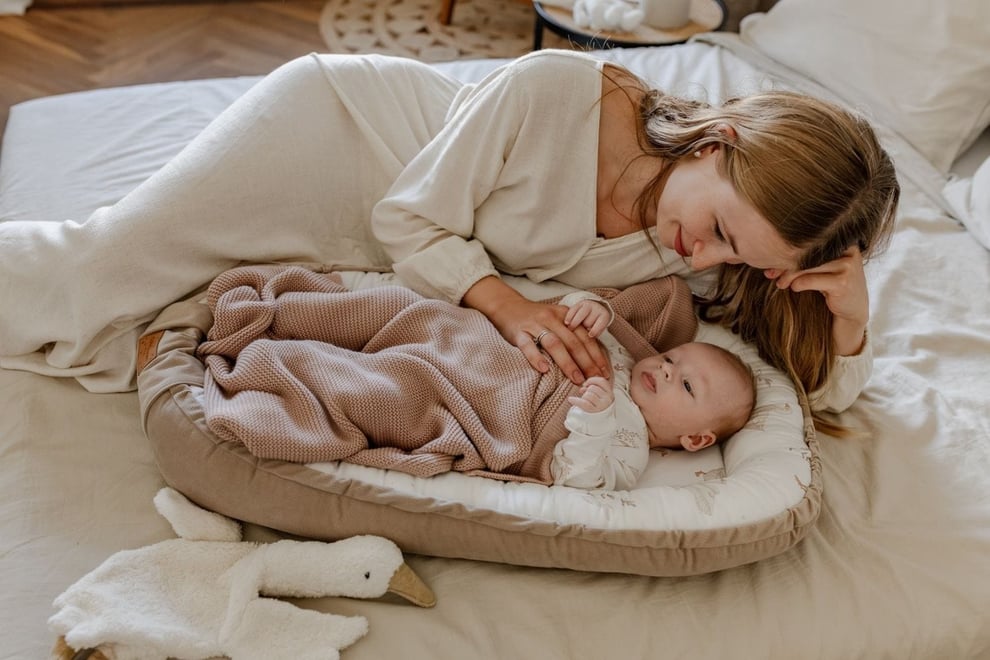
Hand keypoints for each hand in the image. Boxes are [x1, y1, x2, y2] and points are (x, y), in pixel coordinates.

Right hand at [461, 277, 609, 383]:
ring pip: (554, 344)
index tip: (604, 371)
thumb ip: (573, 332)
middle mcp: (551, 319)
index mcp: (565, 316)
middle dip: (586, 362)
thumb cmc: (537, 318)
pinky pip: (528, 346)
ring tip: (577, 378)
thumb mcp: (558, 319)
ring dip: (567, 363)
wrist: (508, 306)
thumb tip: (594, 355)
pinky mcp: (518, 333)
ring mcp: (534, 325)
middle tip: (595, 379)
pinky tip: (544, 370)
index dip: (596, 355)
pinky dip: (536, 358)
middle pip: (573, 342)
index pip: (584, 336)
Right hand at [564, 299, 610, 337]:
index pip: (601, 323)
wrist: (594, 310)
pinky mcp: (579, 303)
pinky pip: (573, 310)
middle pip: (589, 321)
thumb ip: (593, 334)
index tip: (590, 335)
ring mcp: (588, 305)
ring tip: (570, 329)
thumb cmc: (595, 324)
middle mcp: (597, 309)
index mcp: (604, 316)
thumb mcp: (598, 329)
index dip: (595, 330)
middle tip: (579, 333)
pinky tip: (566, 323)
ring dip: (575, 323)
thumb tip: (586, 342)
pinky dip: (569, 317)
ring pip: (581, 315)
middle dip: (584, 327)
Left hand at [567, 376, 613, 412]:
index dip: (592, 380)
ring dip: (583, 397)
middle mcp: (607, 399)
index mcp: (610, 393)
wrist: (600, 422)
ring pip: (588, 395)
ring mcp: (602, 406)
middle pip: (593, 388)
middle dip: (586, 390)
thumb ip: (594, 387)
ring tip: (584, 400)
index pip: (602, 381)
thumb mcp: (600, 396)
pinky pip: (584, 403)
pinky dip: (575, 400)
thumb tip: (584, 385)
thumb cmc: (598, 407)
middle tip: (584, 394)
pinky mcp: (594, 411)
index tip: (586, 384)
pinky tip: (570, 399)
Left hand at [765, 245, 868, 354]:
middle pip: (808, 253)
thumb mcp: (820, 269)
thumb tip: (771, 254)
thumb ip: (805, 258)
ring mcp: (847, 265)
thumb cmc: (832, 286)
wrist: (852, 310)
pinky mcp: (842, 282)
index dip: (789, 251)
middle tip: (771, 274)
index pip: (810, 242)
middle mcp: (848, 250)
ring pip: (807, 266)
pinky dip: (798, 284)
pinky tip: (794, 287)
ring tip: (781, 283)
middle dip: (785, 264)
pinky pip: (810, 279)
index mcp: (843, 241)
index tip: (770, 260)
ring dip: (788, 276)